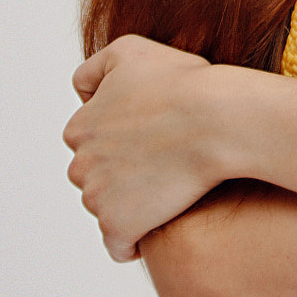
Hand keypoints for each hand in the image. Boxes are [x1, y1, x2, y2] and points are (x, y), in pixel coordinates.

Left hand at [63, 34, 224, 261]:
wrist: (217, 119)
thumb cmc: (184, 83)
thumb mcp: (129, 50)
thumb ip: (94, 68)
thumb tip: (82, 94)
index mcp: (79, 127)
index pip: (89, 142)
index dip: (119, 138)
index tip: (147, 137)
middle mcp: (80, 165)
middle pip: (95, 177)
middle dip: (119, 172)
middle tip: (161, 162)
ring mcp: (97, 198)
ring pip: (107, 208)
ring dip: (130, 202)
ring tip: (168, 187)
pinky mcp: (119, 226)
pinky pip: (118, 246)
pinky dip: (133, 240)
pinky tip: (156, 224)